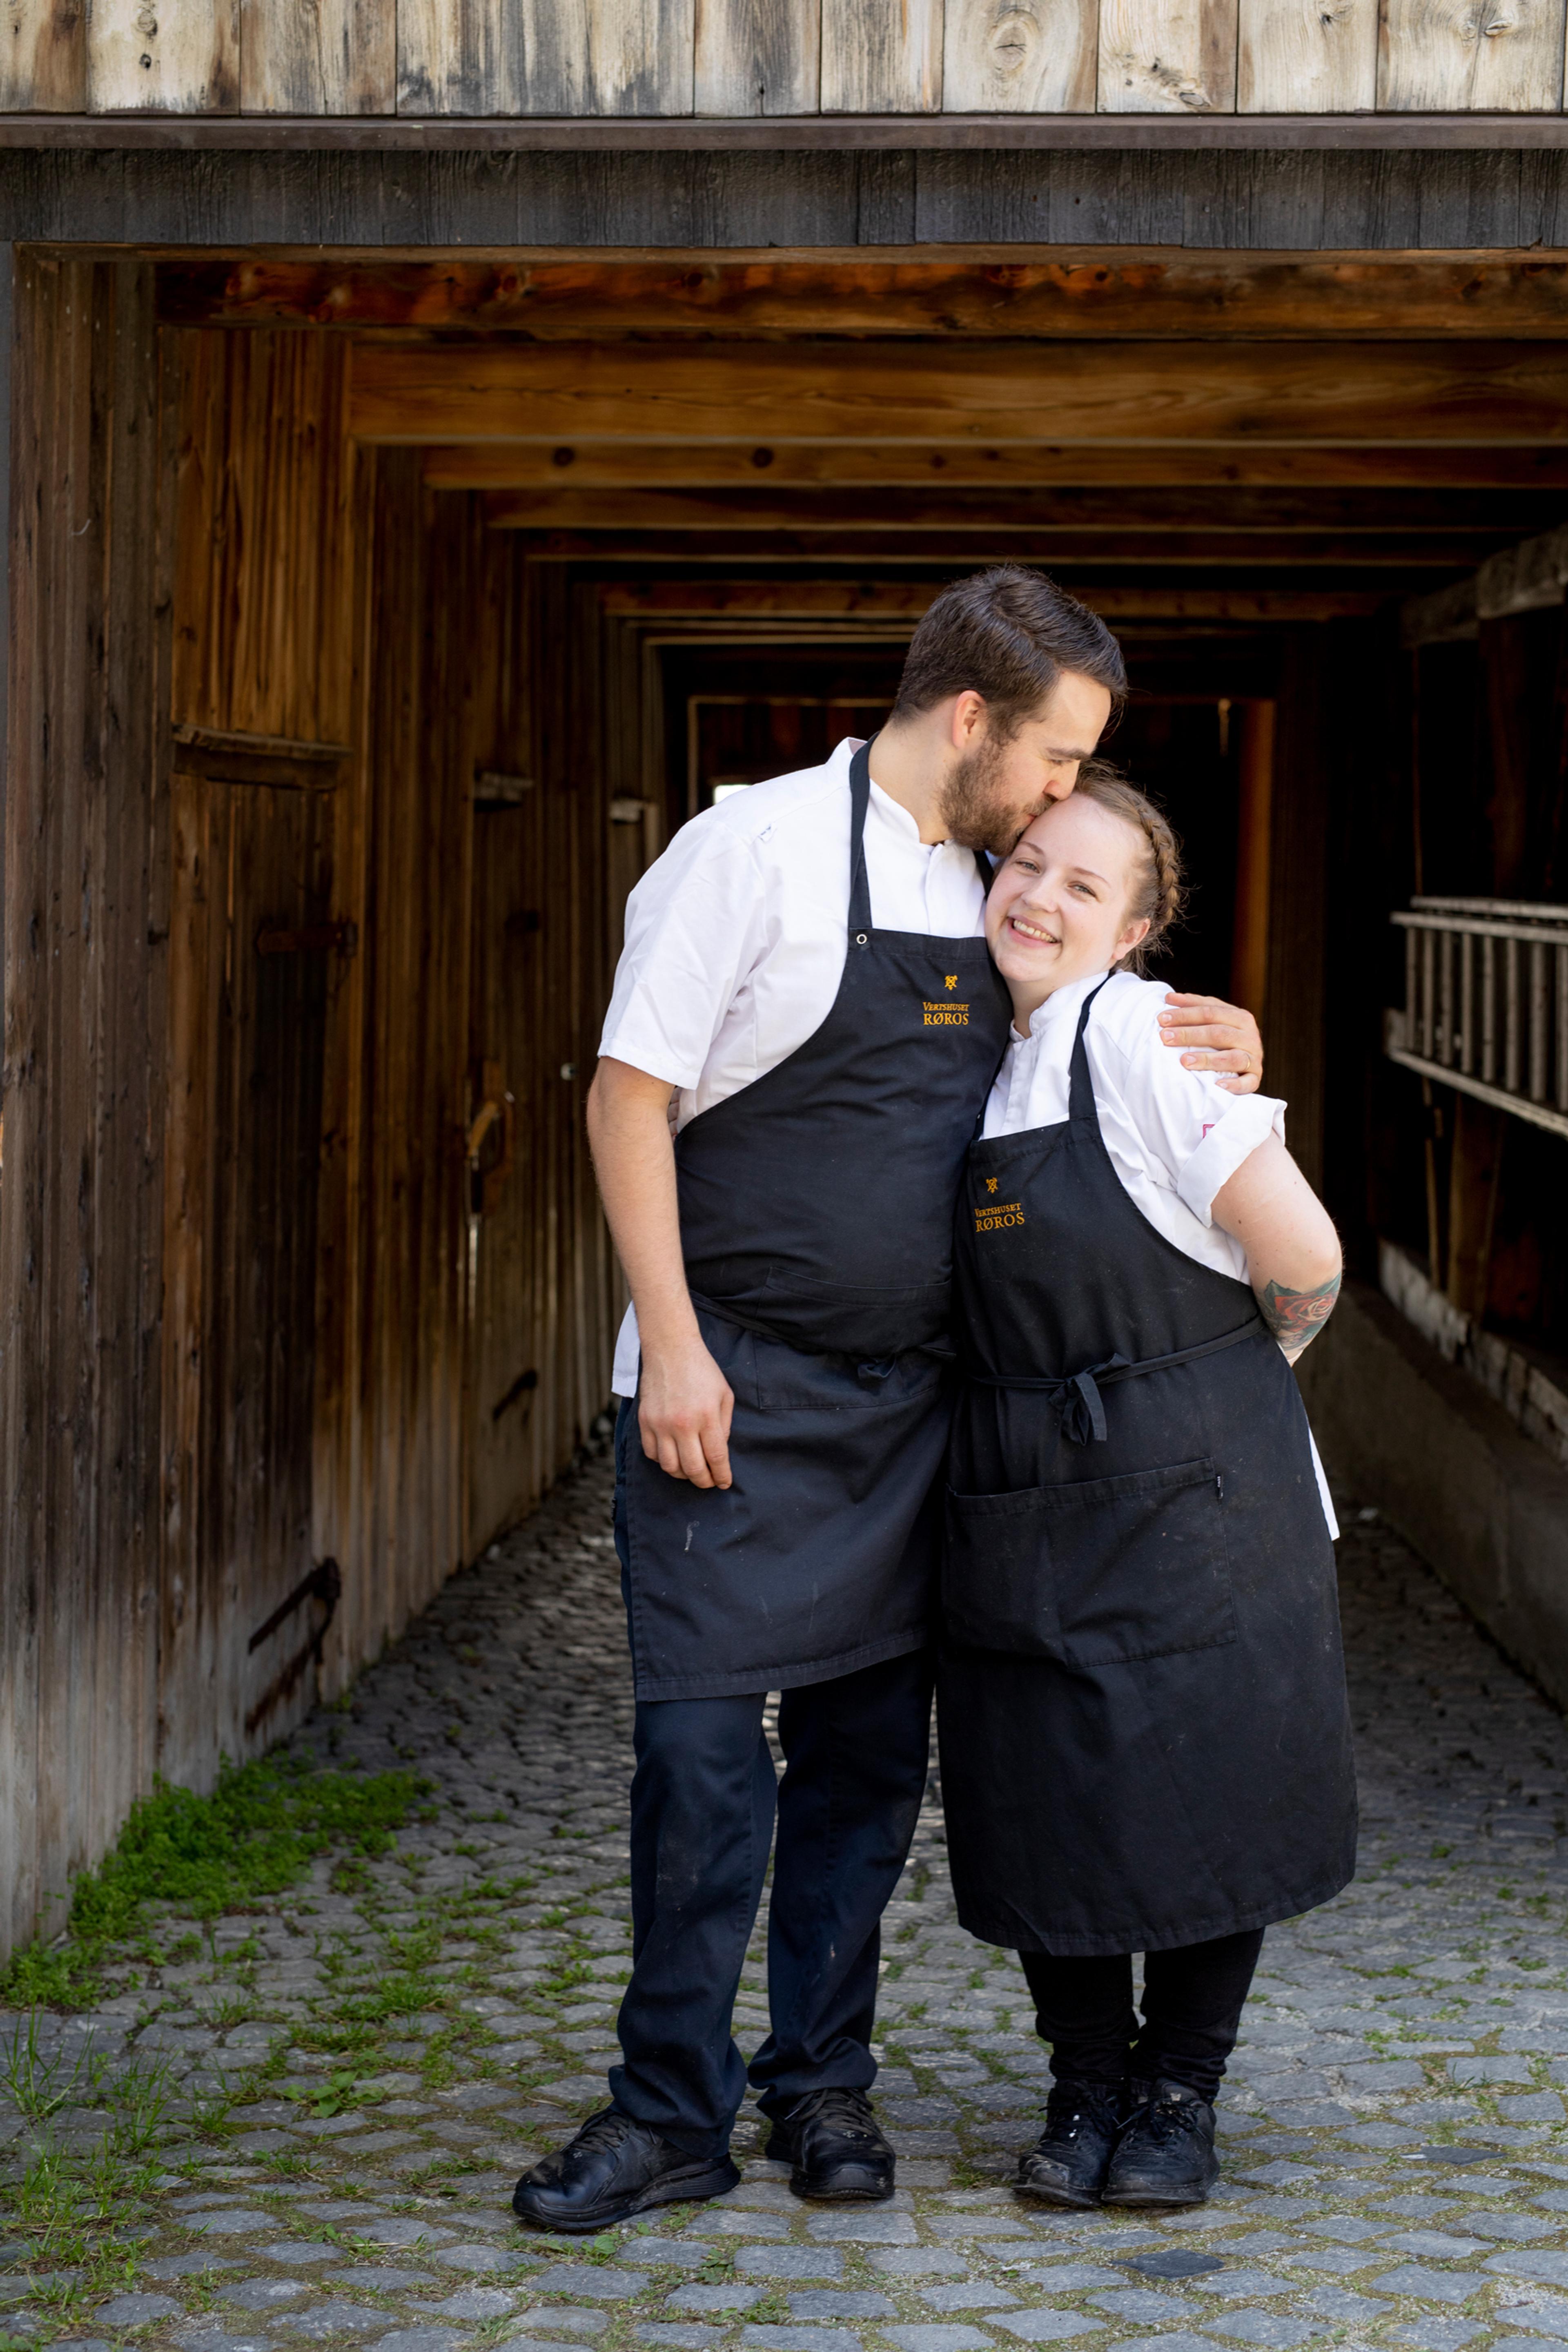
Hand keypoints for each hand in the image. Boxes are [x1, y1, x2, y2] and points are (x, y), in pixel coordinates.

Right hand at [638, 1332, 734, 1489]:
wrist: (670, 1349)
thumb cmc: (701, 1370)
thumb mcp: (724, 1395)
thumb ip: (724, 1426)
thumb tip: (718, 1452)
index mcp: (706, 1416)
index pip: (716, 1458)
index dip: (721, 1476)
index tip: (724, 1483)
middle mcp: (682, 1423)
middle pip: (692, 1468)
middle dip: (703, 1481)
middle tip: (708, 1482)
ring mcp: (660, 1424)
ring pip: (669, 1466)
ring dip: (682, 1474)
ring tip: (691, 1470)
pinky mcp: (644, 1421)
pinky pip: (651, 1453)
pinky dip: (663, 1460)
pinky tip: (672, 1456)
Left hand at [1158, 990, 1263, 1095]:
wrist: (1247, 1064)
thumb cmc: (1223, 1041)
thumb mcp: (1213, 1021)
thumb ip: (1195, 1008)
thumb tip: (1169, 998)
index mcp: (1239, 1017)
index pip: (1210, 1011)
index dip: (1185, 1013)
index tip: (1161, 1018)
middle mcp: (1250, 1035)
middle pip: (1218, 1032)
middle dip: (1189, 1034)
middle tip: (1165, 1037)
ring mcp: (1254, 1057)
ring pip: (1232, 1057)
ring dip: (1207, 1059)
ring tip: (1184, 1061)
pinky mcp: (1255, 1078)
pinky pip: (1247, 1083)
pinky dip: (1234, 1085)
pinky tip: (1218, 1086)